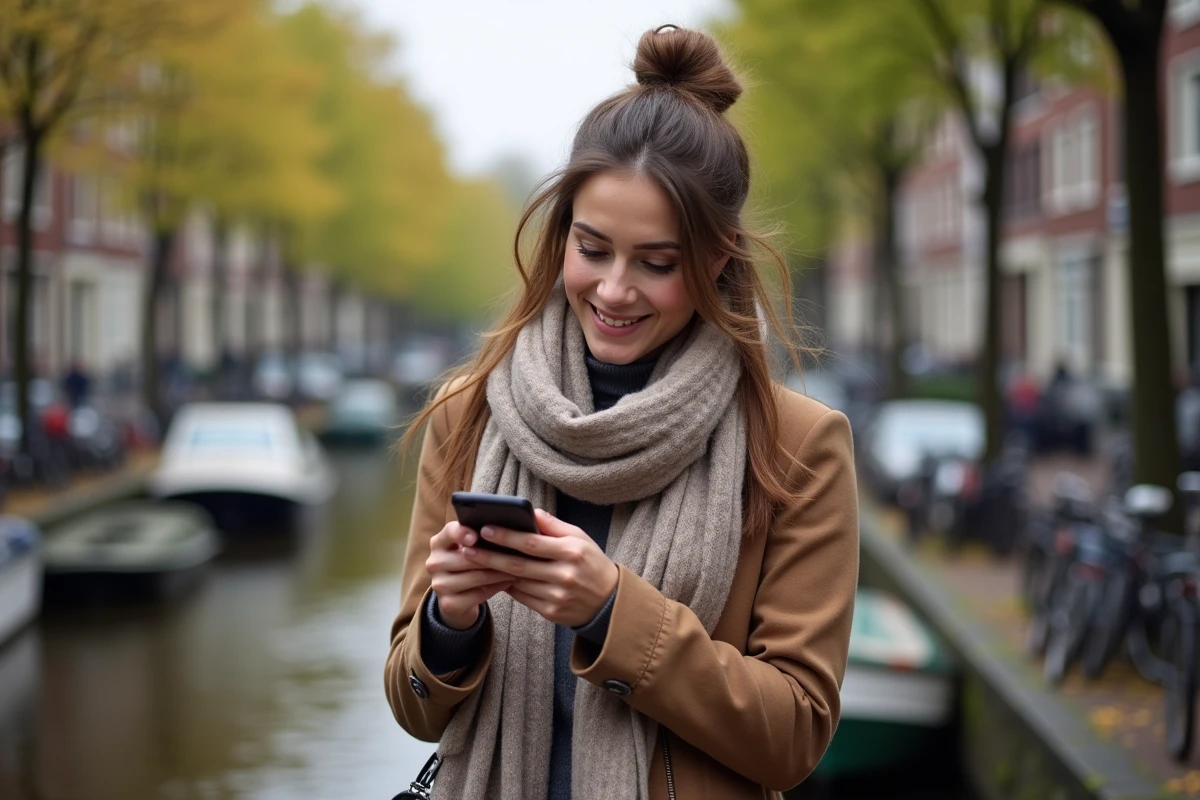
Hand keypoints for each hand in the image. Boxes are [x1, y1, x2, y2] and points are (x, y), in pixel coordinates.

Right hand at [425, 521, 513, 629]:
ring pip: (475, 577)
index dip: (462, 533)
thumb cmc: (467, 565)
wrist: (457, 598)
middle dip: (494, 556)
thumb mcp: (468, 548)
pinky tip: (508, 582)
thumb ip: (477, 537)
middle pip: (467, 558)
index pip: (450, 532)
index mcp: (438, 543)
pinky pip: (478, 594)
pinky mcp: (448, 604)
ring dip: (499, 573)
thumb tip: (502, 530)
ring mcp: (439, 585)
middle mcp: (434, 563)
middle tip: (515, 554)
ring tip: (516, 568)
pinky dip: (496, 587)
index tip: (476, 536)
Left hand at [462, 508, 618, 627]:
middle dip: (490, 556)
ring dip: (494, 572)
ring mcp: (557, 596)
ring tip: (475, 561)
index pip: (531, 543)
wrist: (609, 601)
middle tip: (467, 548)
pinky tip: (495, 577)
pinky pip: (523, 597)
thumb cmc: (591, 562)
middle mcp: (564, 575)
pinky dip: (508, 586)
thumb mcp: (580, 538)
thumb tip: (529, 513)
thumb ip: (553, 526)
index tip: (485, 529)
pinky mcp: (552, 612)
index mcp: (571, 552)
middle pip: (519, 565)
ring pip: (517, 583)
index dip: (506, 536)